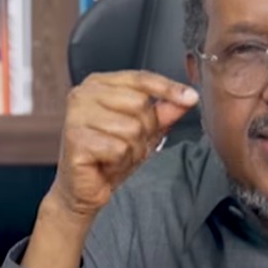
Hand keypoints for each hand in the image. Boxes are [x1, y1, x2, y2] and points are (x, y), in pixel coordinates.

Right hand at [24, 70, 197, 267]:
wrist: (84, 188)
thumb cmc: (109, 155)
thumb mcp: (144, 130)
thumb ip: (164, 111)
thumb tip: (187, 97)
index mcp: (99, 84)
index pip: (140, 78)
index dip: (168, 88)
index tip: (191, 97)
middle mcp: (83, 94)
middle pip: (140, 104)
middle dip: (145, 130)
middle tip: (128, 144)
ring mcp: (76, 115)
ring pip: (131, 128)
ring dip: (132, 149)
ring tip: (116, 155)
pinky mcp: (75, 139)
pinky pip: (118, 148)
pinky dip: (119, 161)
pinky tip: (106, 163)